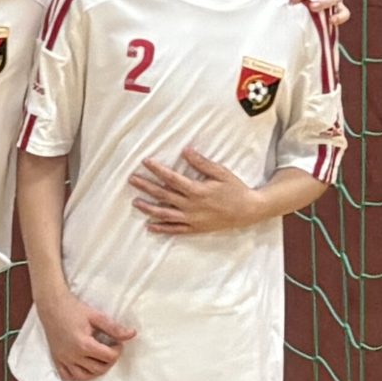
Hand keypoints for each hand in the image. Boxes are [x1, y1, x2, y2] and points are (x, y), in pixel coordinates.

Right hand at [41, 294, 135, 380]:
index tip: (116, 342)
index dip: (118, 350)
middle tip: (109, 350)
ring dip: (96, 371)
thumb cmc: (74, 309)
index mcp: (84, 344)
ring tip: (99, 360)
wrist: (51, 305)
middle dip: (109, 361)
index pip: (109, 357)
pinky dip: (77, 376)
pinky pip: (67, 376)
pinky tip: (83, 368)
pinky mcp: (56, 358)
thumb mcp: (96, 316)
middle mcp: (73, 355)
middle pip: (99, 369)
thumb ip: (114, 328)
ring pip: (84, 376)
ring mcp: (63, 358)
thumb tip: (132, 334)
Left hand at [130, 148, 265, 235]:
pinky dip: (162, 228)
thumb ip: (202, 163)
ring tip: (135, 202)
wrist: (249, 211)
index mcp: (197, 190)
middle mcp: (192, 206)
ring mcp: (192, 219)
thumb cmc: (235, 189)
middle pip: (163, 195)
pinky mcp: (196, 229)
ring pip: (165, 214)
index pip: (172, 178)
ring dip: (149, 208)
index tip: (145, 162)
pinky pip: (175, 230)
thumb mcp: (221, 173)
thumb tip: (186, 150)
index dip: (157, 170)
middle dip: (146, 187)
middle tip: (131, 179)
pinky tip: (149, 226)